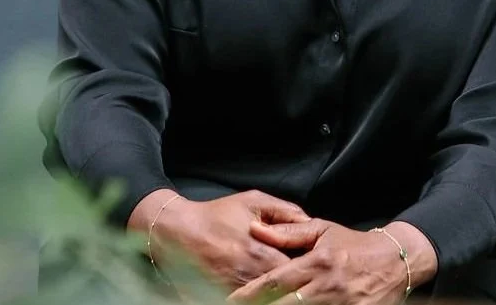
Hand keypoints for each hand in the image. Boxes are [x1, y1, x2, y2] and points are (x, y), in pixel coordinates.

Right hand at [134, 189, 310, 290]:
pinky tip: (264, 291)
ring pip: (267, 298)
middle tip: (306, 278)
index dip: (309, 267)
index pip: (298, 269)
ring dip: (278, 292)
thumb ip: (285, 211)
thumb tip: (310, 221)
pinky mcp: (220, 298)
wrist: (178, 232)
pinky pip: (247, 301)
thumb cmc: (218, 214)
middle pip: (284, 288)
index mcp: (262, 252)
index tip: (317, 263)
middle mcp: (250, 276)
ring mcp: (235, 291)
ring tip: (288, 285)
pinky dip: (259, 296)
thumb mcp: (254, 201)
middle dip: (297, 283)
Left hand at [229, 219, 436, 304]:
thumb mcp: (323, 230)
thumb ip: (289, 233)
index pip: (275, 281)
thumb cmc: (353, 245)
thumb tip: (255, 228)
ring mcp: (341, 303)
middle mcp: (327, 285)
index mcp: (317, 261)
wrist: (395, 260)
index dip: (250, 294)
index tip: (228, 300)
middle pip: (285, 304)